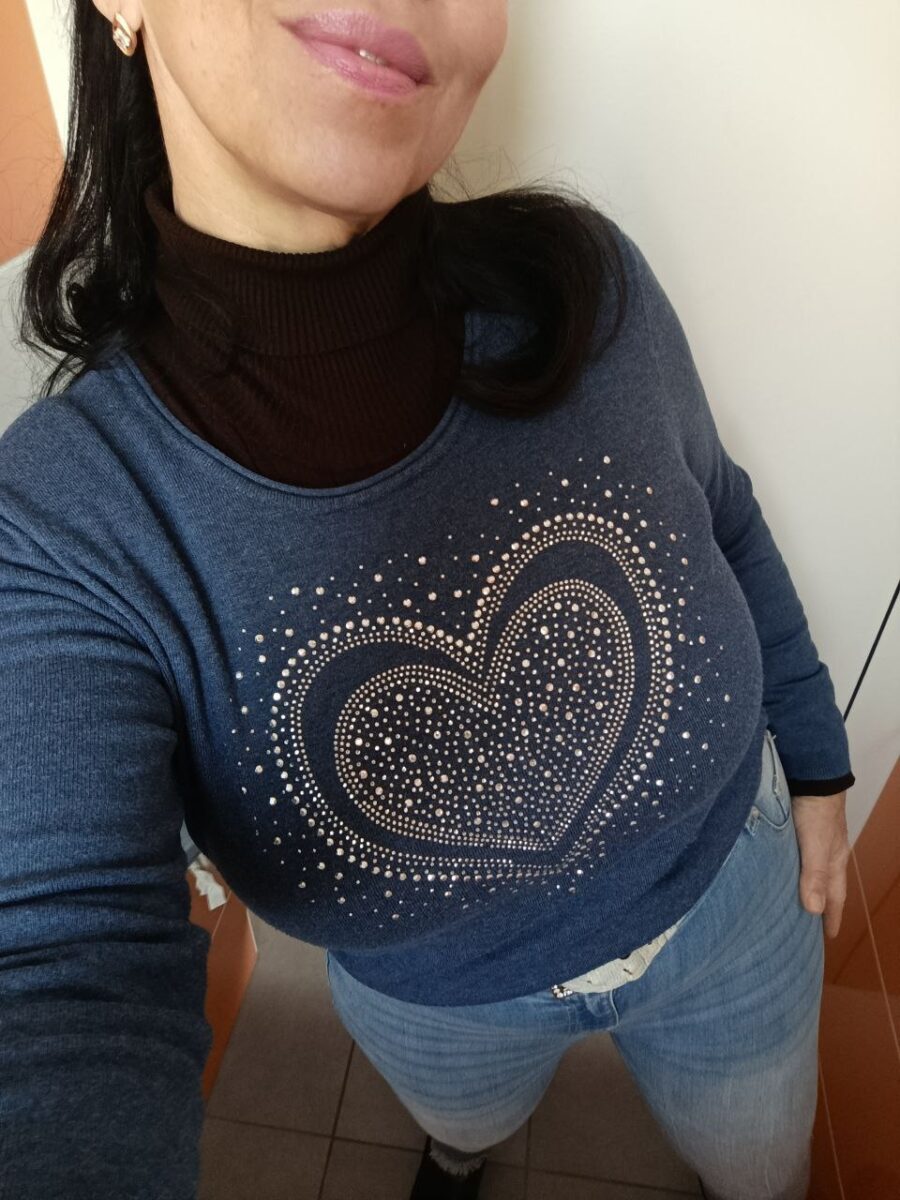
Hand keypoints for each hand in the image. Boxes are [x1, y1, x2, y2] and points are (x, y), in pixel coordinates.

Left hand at [791, 791, 849, 937]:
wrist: (812, 772)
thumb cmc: (817, 810)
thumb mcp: (816, 845)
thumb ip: (814, 875)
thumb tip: (814, 910)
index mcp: (834, 860)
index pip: (835, 896)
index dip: (831, 916)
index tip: (828, 937)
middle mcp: (825, 851)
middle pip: (824, 884)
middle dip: (819, 905)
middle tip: (808, 926)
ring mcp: (812, 838)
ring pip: (809, 869)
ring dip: (804, 885)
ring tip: (791, 900)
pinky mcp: (797, 826)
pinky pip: (795, 854)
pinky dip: (790, 866)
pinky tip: (778, 867)